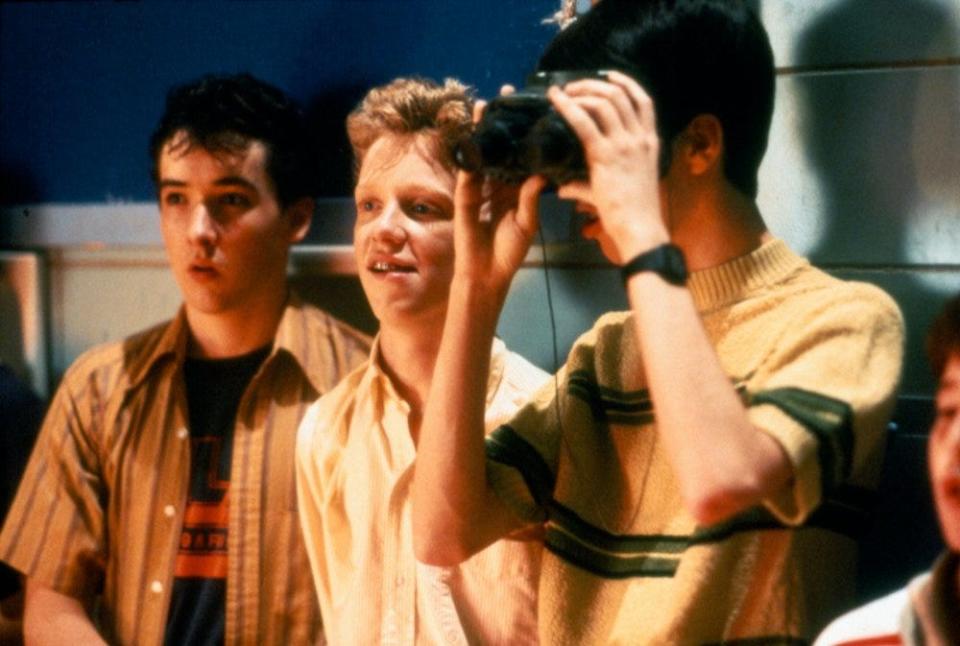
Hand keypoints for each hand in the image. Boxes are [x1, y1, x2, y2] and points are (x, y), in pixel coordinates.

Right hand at [452, 99, 546, 293]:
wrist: (486, 274)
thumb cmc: (509, 253)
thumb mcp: (527, 223)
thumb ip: (530, 198)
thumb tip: (540, 173)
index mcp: (516, 188)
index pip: (521, 154)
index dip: (526, 133)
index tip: (535, 109)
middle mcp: (497, 183)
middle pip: (500, 145)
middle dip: (503, 121)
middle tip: (509, 92)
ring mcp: (480, 187)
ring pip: (481, 152)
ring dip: (482, 129)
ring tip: (486, 103)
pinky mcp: (465, 195)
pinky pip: (467, 169)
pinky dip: (469, 152)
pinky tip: (471, 133)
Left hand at [548, 70, 668, 259]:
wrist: (640, 228)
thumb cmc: (632, 213)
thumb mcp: (618, 189)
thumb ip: (587, 185)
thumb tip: (562, 189)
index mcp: (649, 142)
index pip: (643, 101)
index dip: (625, 83)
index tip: (609, 76)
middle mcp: (639, 138)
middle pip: (620, 94)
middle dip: (595, 83)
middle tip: (574, 85)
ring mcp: (625, 144)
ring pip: (604, 101)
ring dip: (582, 91)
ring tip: (564, 92)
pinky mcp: (607, 155)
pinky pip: (585, 122)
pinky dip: (569, 106)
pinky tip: (556, 99)